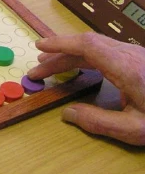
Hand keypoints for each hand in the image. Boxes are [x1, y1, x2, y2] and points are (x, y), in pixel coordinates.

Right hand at [27, 32, 144, 145]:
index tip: (39, 48)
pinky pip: (107, 51)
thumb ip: (98, 122)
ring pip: (97, 46)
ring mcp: (136, 55)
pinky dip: (86, 57)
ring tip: (52, 68)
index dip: (60, 44)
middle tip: (38, 70)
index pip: (86, 45)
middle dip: (59, 54)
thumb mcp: (134, 129)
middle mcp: (129, 55)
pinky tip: (80, 69)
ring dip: (72, 55)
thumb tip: (67, 115)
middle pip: (87, 44)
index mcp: (125, 67)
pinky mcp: (140, 60)